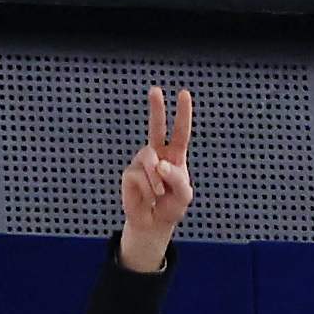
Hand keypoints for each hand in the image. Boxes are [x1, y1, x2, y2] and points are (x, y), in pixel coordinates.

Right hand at [115, 85, 194, 270]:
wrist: (153, 223)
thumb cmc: (171, 206)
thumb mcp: (184, 196)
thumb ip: (178, 179)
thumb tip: (160, 164)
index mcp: (174, 156)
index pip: (180, 132)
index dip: (182, 114)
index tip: (183, 94)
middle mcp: (157, 154)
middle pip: (156, 127)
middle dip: (156, 108)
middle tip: (155, 90)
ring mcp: (141, 162)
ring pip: (150, 161)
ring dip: (158, 181)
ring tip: (159, 194)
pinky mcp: (130, 173)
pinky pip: (141, 177)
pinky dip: (148, 190)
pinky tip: (148, 198)